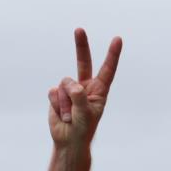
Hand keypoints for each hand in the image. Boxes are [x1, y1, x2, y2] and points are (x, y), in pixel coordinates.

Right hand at [48, 29, 121, 148]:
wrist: (68, 141)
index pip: (107, 70)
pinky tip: (61, 114)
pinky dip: (56, 104)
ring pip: (64, 84)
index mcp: (99, 91)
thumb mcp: (85, 116)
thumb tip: (72, 84)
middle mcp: (85, 87)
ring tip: (70, 116)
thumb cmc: (82, 130)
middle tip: (79, 29)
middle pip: (83, 62)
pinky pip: (53, 92)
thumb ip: (80, 99)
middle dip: (81, 45)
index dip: (112, 55)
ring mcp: (70, 89)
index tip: (118, 39)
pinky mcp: (57, 94)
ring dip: (65, 103)